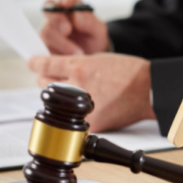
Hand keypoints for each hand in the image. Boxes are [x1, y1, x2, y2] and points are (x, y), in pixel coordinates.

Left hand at [28, 53, 154, 131]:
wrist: (149, 90)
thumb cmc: (130, 73)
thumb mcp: (100, 59)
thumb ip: (79, 65)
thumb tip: (61, 71)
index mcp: (80, 67)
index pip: (46, 65)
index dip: (36, 64)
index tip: (32, 63)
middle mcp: (78, 86)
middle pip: (46, 85)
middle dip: (49, 81)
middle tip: (56, 80)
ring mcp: (83, 108)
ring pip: (59, 105)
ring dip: (63, 100)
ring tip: (77, 95)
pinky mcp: (91, 124)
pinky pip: (76, 120)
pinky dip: (80, 115)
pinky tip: (92, 107)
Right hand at [40, 0, 109, 54]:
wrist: (92, 60)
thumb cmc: (94, 39)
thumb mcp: (98, 30)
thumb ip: (90, 22)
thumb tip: (77, 17)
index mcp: (70, 6)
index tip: (69, 2)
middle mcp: (56, 16)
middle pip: (49, 10)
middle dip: (57, 19)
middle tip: (68, 30)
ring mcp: (49, 32)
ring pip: (46, 31)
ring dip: (61, 42)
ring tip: (78, 53)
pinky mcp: (44, 48)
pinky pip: (42, 49)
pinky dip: (54, 54)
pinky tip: (65, 59)